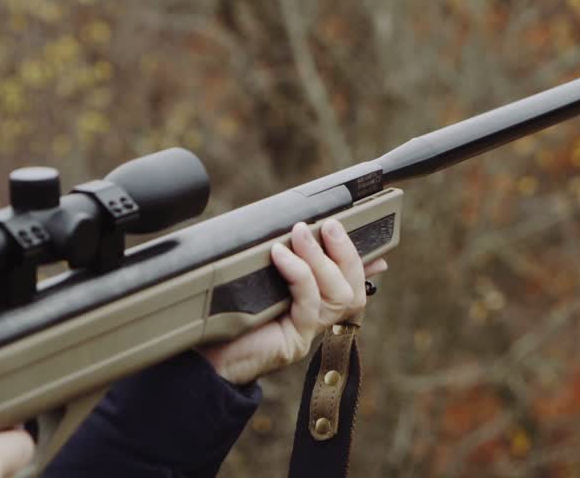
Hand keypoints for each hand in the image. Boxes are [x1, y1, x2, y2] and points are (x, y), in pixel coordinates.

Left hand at [197, 219, 387, 384]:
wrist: (202, 354)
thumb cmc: (224, 312)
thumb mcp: (257, 277)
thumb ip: (279, 258)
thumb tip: (295, 229)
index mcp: (311, 306)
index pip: (351, 283)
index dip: (365, 264)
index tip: (376, 244)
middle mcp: (315, 322)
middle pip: (352, 290)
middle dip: (345, 253)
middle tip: (328, 225)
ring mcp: (307, 333)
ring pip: (337, 295)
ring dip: (320, 259)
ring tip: (299, 233)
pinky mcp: (295, 341)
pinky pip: (308, 304)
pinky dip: (298, 274)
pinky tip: (280, 255)